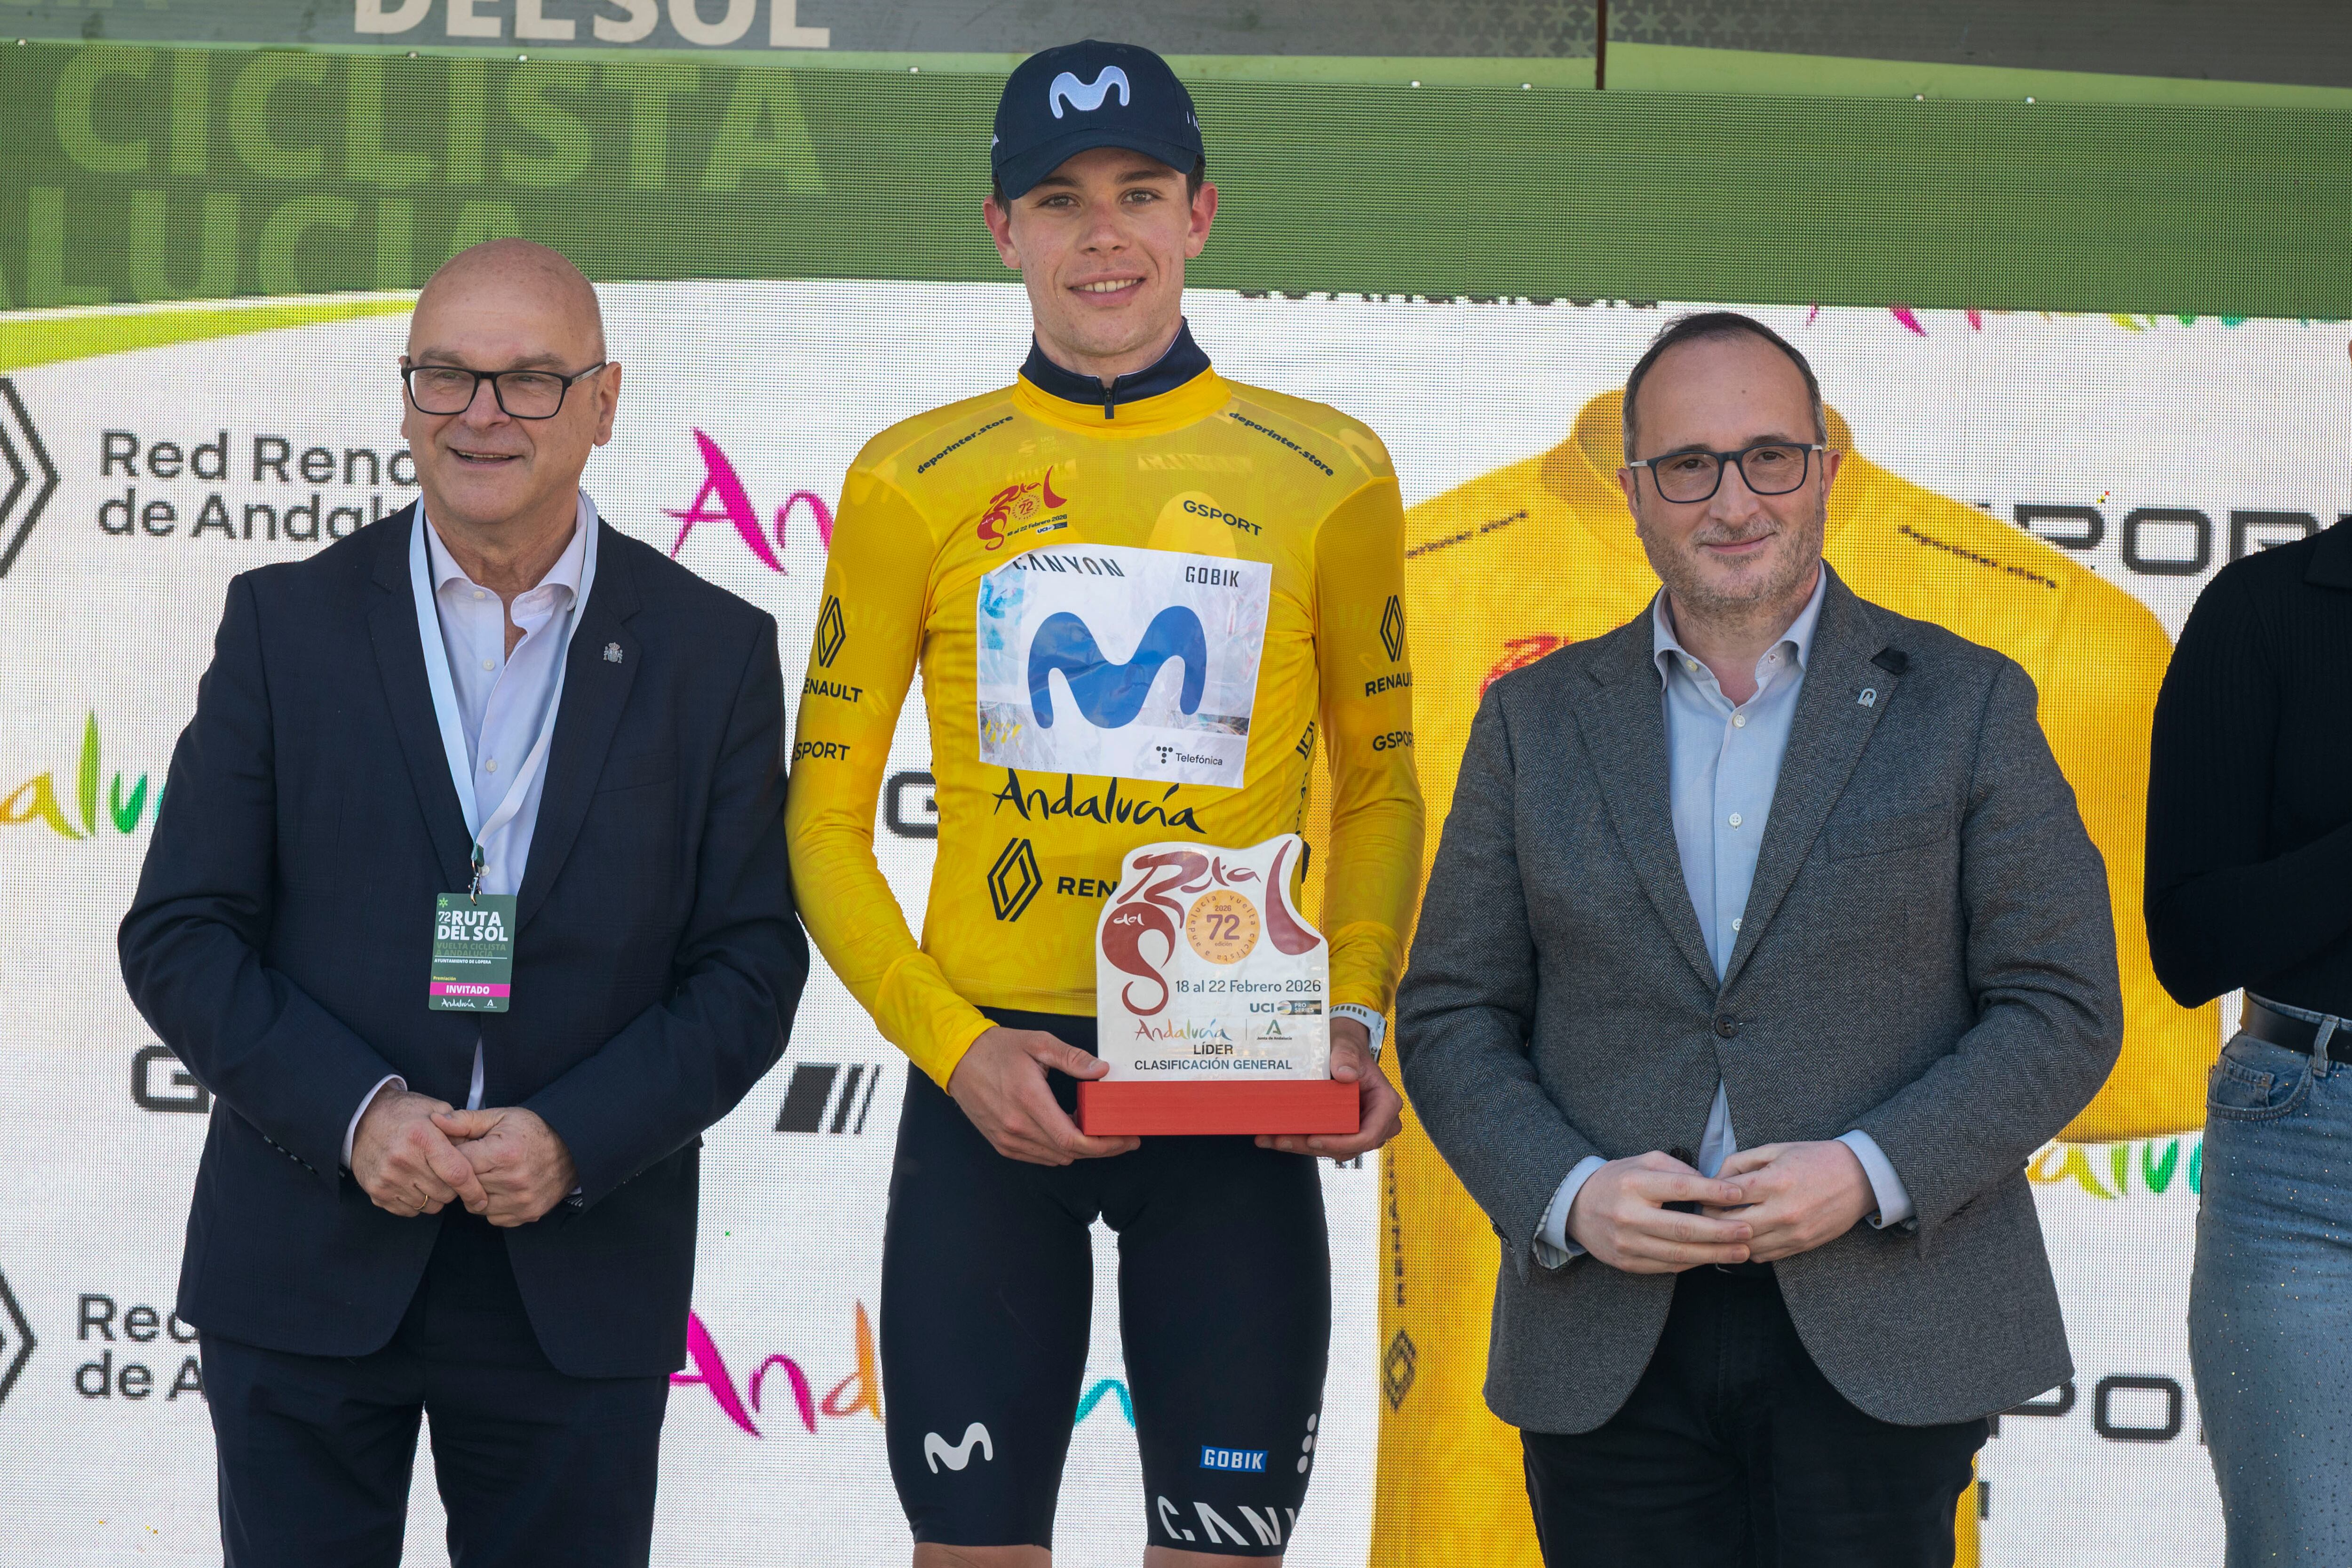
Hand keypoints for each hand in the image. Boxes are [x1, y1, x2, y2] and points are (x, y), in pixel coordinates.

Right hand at [352, 1086, 488, 1218]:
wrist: (362, 1119)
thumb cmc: (405, 1114)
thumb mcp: (436, 1110)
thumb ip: (461, 1131)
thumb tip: (480, 1156)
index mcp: (422, 1137)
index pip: (456, 1173)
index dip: (473, 1190)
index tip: (482, 1200)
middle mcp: (402, 1160)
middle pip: (445, 1193)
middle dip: (453, 1188)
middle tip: (446, 1173)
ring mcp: (387, 1179)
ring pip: (428, 1206)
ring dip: (435, 1196)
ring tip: (428, 1175)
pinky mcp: (376, 1192)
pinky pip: (409, 1211)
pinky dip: (416, 1202)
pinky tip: (413, 1183)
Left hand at [431, 1106, 577, 1226]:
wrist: (574, 1149)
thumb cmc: (534, 1130)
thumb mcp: (501, 1117)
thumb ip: (465, 1121)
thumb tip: (434, 1120)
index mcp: (503, 1154)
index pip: (458, 1164)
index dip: (454, 1157)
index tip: (460, 1150)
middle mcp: (512, 1181)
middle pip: (465, 1186)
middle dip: (465, 1174)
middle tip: (477, 1161)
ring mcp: (521, 1201)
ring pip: (475, 1205)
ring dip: (477, 1192)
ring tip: (491, 1174)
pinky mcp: (527, 1214)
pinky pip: (493, 1217)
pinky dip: (493, 1205)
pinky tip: (502, 1188)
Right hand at [945, 1027, 1141, 1165]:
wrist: (958, 1059)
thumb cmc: (998, 1049)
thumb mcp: (1039, 1043)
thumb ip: (1072, 1058)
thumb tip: (1102, 1069)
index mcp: (1029, 1101)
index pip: (1073, 1139)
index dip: (1104, 1145)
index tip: (1126, 1139)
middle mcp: (1017, 1127)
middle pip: (1069, 1153)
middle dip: (1101, 1148)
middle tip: (1122, 1136)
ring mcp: (1007, 1139)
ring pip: (1056, 1158)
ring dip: (1079, 1148)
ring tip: (1094, 1128)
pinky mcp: (1001, 1144)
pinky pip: (1039, 1157)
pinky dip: (1058, 1149)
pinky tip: (1067, 1128)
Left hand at [1257, 1019, 1402, 1159]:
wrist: (1341, 1050)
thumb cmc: (1348, 1047)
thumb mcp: (1347, 1045)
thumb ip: (1347, 1056)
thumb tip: (1346, 1074)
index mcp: (1385, 1104)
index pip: (1368, 1135)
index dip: (1341, 1143)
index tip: (1313, 1140)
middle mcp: (1376, 1122)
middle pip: (1345, 1147)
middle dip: (1310, 1147)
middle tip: (1280, 1139)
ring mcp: (1359, 1129)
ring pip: (1331, 1149)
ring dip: (1299, 1146)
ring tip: (1270, 1138)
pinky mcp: (1341, 1131)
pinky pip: (1322, 1142)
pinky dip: (1298, 1140)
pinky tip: (1272, 1136)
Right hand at [1564, 1150, 1751, 1273]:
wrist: (1577, 1207)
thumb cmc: (1618, 1180)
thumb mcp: (1643, 1162)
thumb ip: (1678, 1170)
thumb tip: (1714, 1186)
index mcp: (1633, 1184)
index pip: (1679, 1188)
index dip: (1711, 1192)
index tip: (1738, 1195)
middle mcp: (1628, 1215)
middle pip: (1682, 1227)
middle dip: (1721, 1231)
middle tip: (1748, 1231)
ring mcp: (1626, 1243)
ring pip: (1678, 1254)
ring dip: (1714, 1253)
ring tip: (1742, 1250)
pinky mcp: (1627, 1263)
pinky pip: (1667, 1266)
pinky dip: (1694, 1263)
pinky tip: (1713, 1257)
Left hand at [1702, 1141, 1874, 1262]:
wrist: (1860, 1177)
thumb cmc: (1815, 1159)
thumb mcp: (1776, 1149)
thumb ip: (1741, 1162)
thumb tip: (1714, 1179)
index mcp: (1775, 1182)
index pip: (1726, 1196)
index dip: (1707, 1195)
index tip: (1701, 1194)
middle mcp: (1783, 1211)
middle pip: (1730, 1226)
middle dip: (1711, 1219)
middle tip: (1705, 1212)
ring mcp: (1793, 1232)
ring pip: (1744, 1246)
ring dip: (1729, 1237)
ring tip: (1722, 1225)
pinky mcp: (1801, 1245)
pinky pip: (1764, 1256)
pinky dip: (1749, 1247)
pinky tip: (1746, 1234)